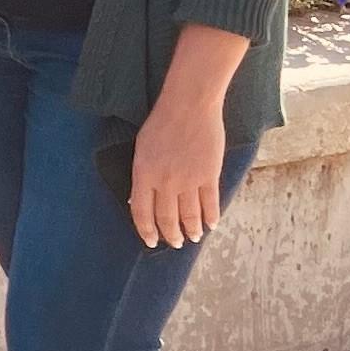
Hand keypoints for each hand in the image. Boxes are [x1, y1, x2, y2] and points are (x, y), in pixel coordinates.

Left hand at [129, 93, 229, 251]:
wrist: (189, 107)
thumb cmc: (161, 123)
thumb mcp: (142, 149)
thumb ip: (142, 175)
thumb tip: (138, 199)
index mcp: (144, 174)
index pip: (141, 212)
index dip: (146, 230)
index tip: (151, 242)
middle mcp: (165, 182)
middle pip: (167, 218)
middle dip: (171, 235)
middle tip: (176, 243)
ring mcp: (189, 180)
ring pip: (190, 215)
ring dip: (192, 229)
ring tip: (194, 237)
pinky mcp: (209, 175)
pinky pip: (210, 203)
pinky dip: (211, 217)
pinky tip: (211, 225)